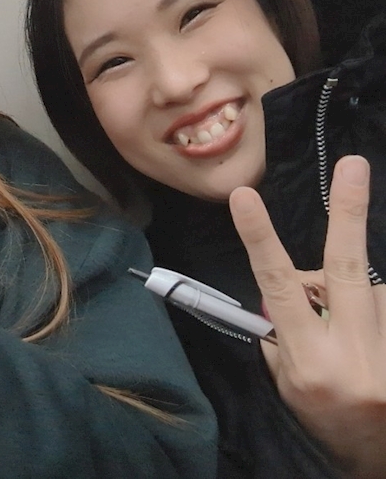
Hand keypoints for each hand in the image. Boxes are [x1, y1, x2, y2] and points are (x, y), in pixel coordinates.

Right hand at [230, 156, 385, 477]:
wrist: (381, 456)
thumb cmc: (324, 419)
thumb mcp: (289, 381)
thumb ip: (286, 331)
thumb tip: (288, 287)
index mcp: (312, 362)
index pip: (279, 287)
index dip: (260, 238)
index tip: (244, 198)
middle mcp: (355, 353)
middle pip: (348, 269)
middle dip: (349, 214)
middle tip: (355, 166)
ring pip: (369, 289)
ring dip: (351, 297)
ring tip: (351, 336)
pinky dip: (371, 309)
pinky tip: (369, 340)